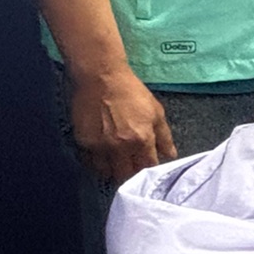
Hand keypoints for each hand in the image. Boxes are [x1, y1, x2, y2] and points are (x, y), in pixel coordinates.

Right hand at [68, 65, 175, 183]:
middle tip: (131, 168)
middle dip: (131, 174)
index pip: (147, 168)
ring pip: (106, 173)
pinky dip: (96, 164)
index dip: (149, 170)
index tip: (147, 167)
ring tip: (116, 164)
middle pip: (126, 175)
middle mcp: (120, 147)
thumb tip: (170, 156)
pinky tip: (102, 156)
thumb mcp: (156, 111)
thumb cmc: (132, 92)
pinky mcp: (83, 142)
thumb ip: (164, 137)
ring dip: (113, 171)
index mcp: (141, 140)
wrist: (101, 77)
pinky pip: (90, 163)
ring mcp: (100, 146)